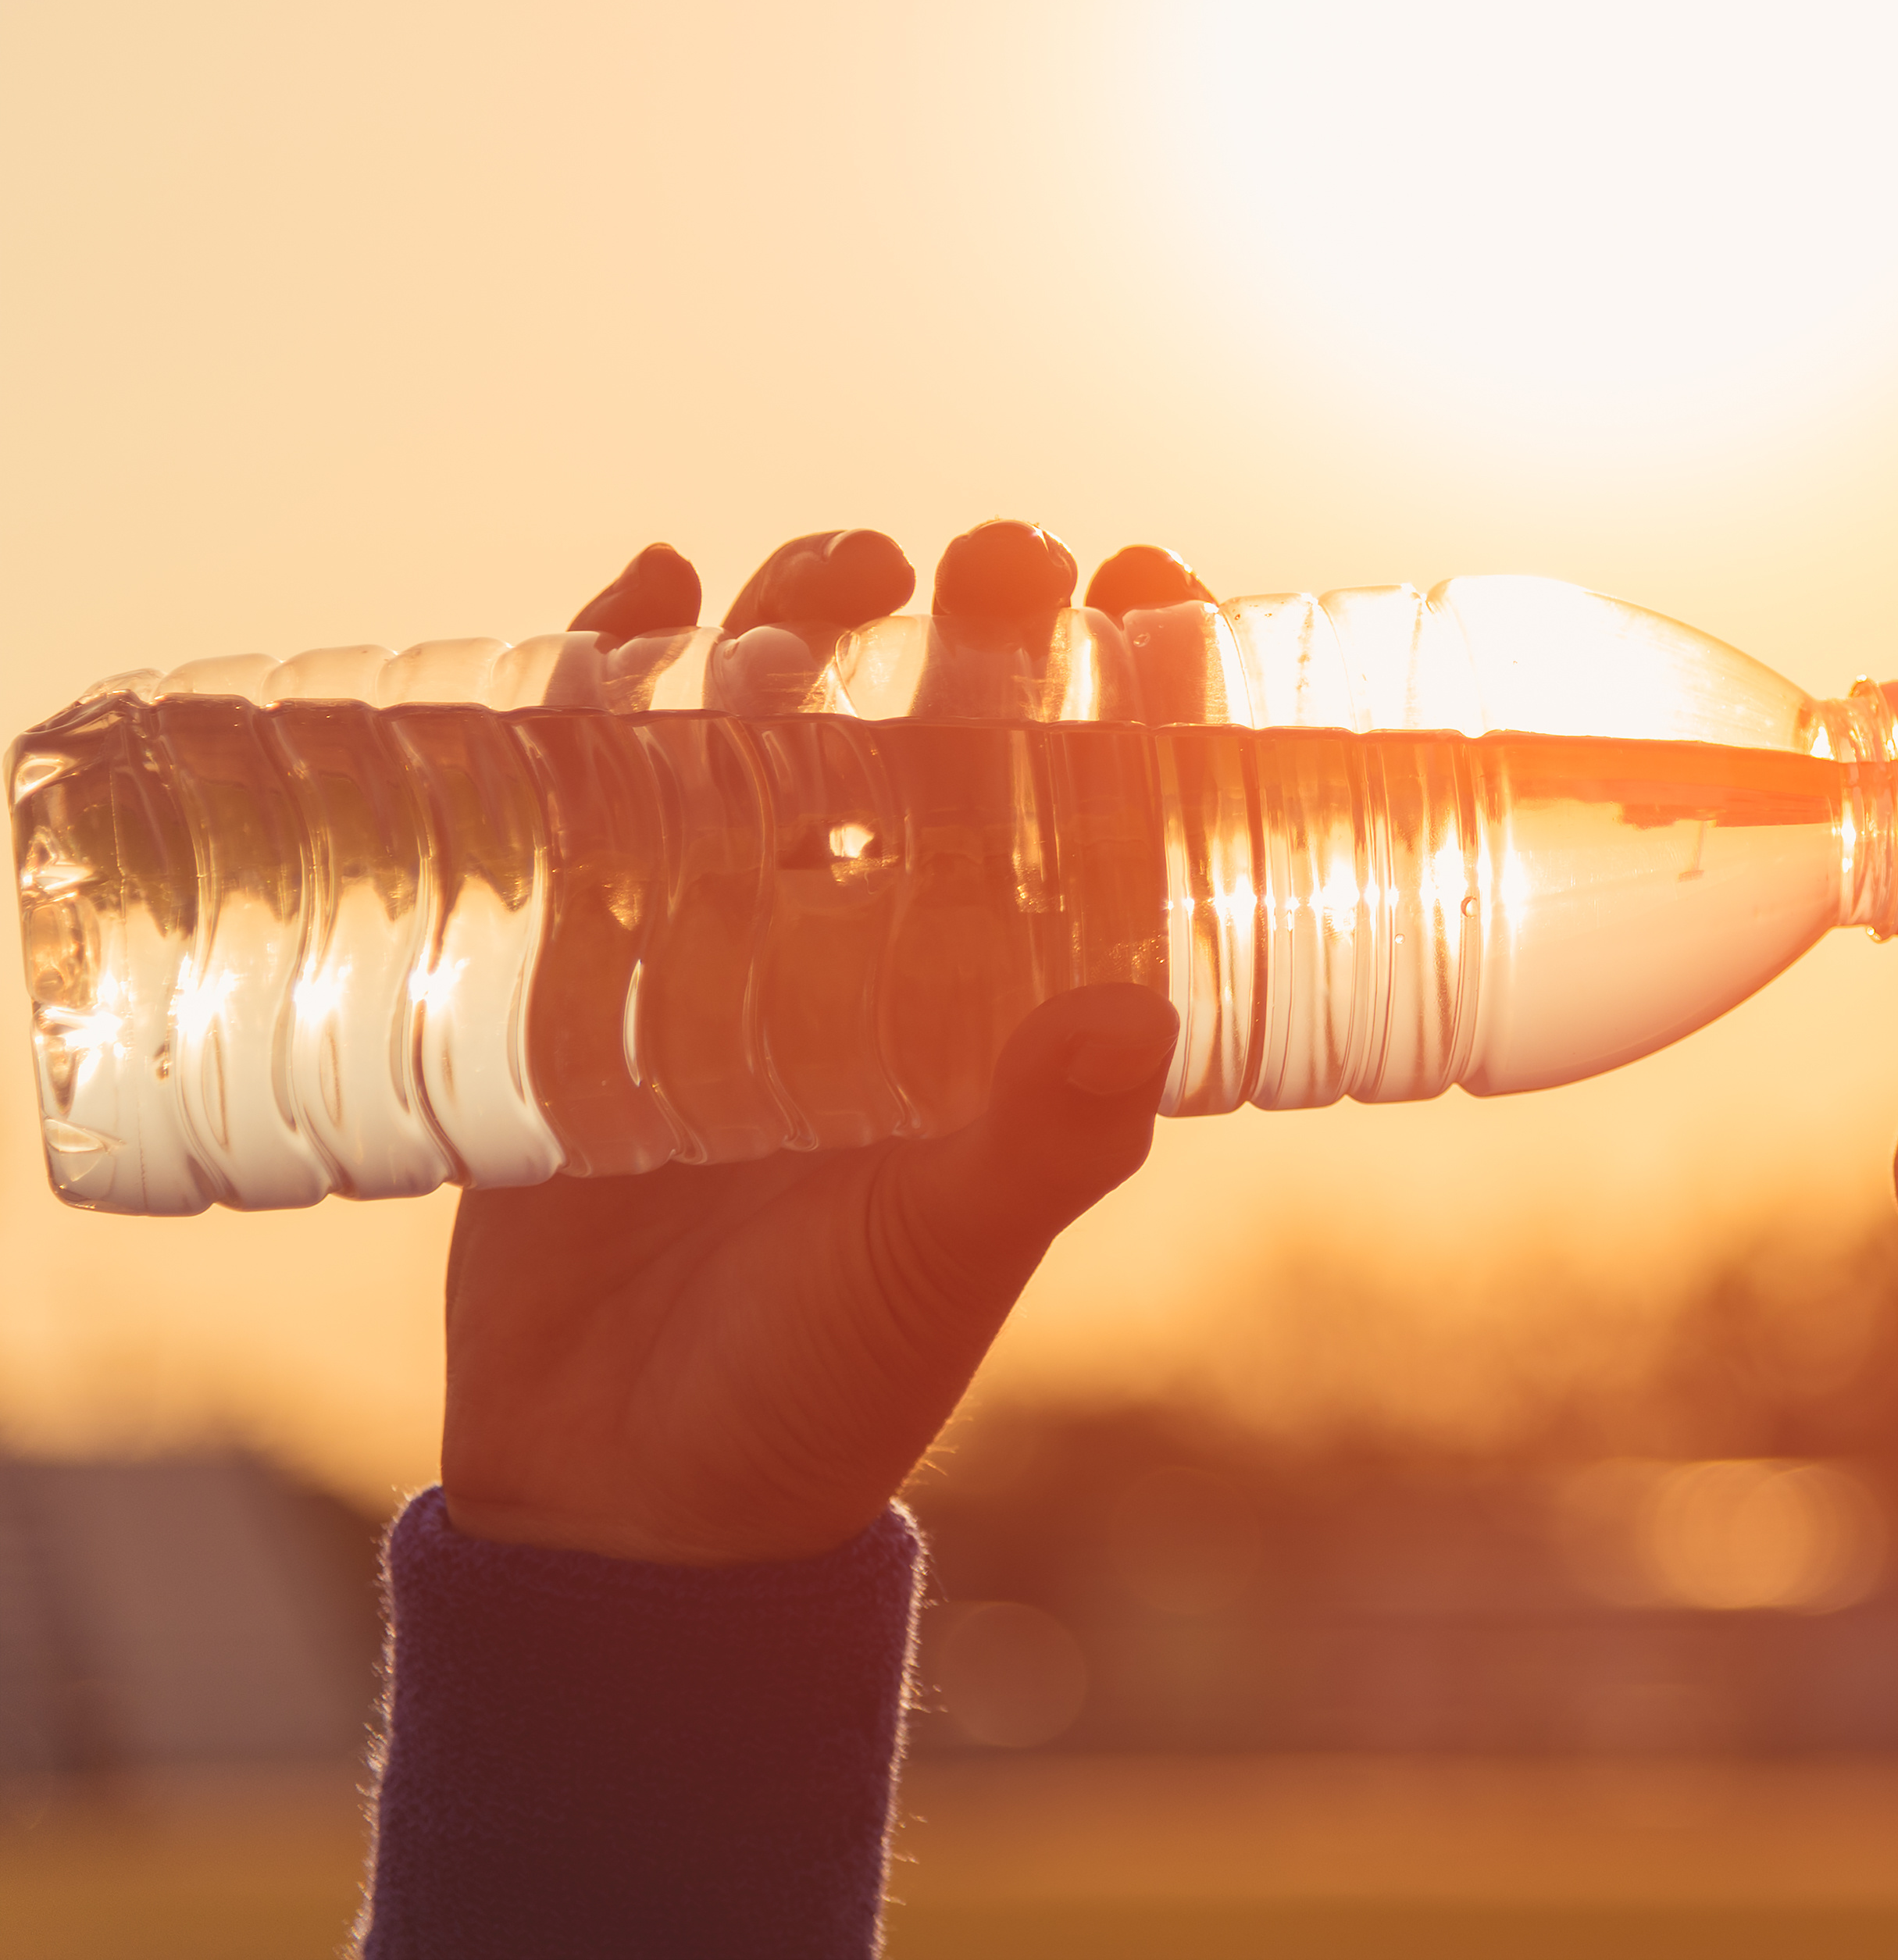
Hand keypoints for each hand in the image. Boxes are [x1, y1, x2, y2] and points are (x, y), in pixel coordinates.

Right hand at [437, 519, 1210, 1564]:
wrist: (624, 1487)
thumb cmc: (822, 1383)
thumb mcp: (943, 1259)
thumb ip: (1037, 1145)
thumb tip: (1139, 1013)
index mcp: (1011, 1003)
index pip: (1106, 805)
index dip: (1141, 682)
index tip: (1152, 578)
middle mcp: (895, 949)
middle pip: (948, 733)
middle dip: (979, 626)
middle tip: (1002, 558)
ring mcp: (744, 939)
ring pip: (790, 729)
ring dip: (812, 625)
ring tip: (839, 571)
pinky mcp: (597, 957)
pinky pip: (608, 783)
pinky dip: (619, 677)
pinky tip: (646, 596)